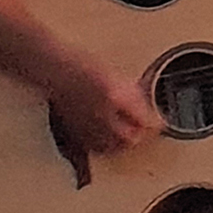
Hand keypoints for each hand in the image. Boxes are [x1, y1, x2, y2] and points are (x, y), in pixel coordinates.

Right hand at [47, 62, 161, 153]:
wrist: (54, 69)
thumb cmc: (82, 64)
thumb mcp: (115, 74)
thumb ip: (131, 93)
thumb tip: (146, 106)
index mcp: (115, 95)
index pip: (144, 119)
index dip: (154, 123)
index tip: (158, 122)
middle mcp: (102, 114)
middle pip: (130, 138)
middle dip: (141, 136)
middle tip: (147, 130)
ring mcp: (87, 125)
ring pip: (114, 147)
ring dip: (126, 144)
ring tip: (131, 137)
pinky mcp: (75, 132)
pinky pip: (96, 148)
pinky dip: (107, 147)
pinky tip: (111, 142)